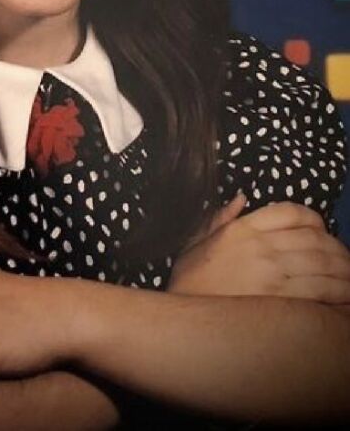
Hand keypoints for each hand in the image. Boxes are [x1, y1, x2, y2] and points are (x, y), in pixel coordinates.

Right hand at [169, 196, 349, 304]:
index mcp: (242, 229)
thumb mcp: (197, 241)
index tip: (321, 232)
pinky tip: (345, 298)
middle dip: (338, 250)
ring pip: (324, 264)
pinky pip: (322, 291)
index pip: (291, 212)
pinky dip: (340, 293)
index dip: (314, 220)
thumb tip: (241, 197)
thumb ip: (220, 217)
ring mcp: (272, 273)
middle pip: (315, 239)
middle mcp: (261, 246)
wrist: (184, 320)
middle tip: (346, 262)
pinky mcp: (281, 301)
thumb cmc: (190, 283)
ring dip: (345, 272)